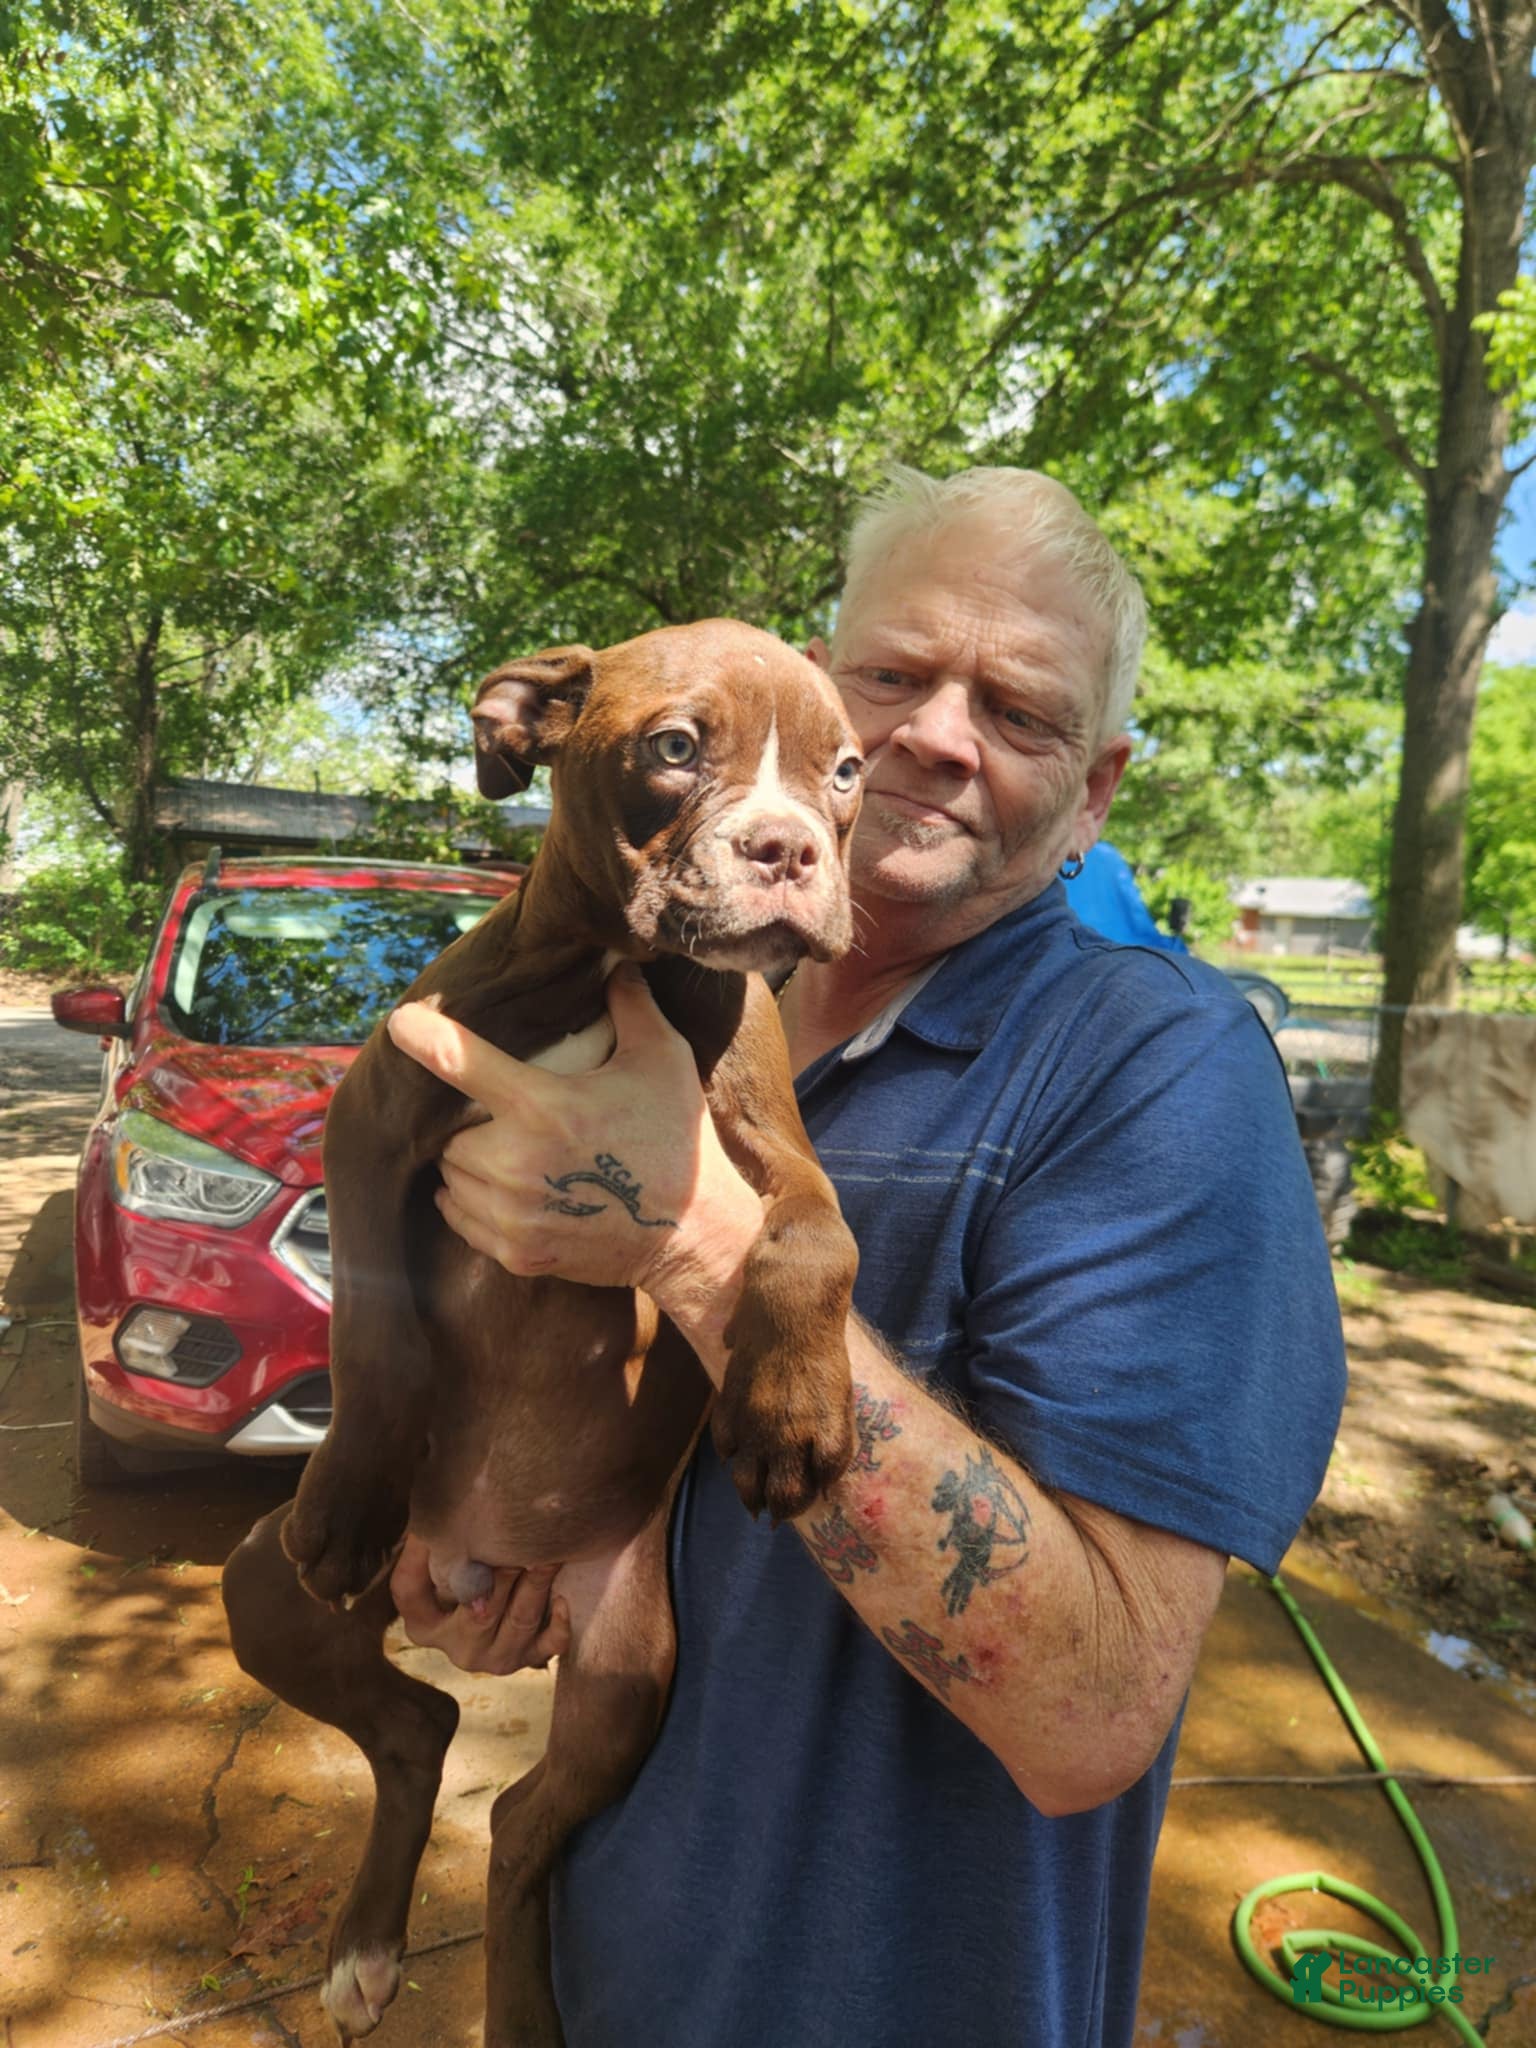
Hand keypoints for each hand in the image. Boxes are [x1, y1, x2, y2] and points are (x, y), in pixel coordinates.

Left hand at [386, 962, 761, 1374]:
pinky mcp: (516, 1253)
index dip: (424, 1036)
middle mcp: (516, 1163)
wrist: (695, 1234)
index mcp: (543, 1106)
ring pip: (449, 1178)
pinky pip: (460, 1219)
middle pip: (450, 1133)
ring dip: (466, 1163)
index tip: (400, 1022)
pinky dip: (469, 1202)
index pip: (461, 1062)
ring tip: (505, 1153)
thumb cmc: (678, 1140)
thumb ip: (631, 1006)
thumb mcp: (662, 1060)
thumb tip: (615, 962)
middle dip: (471, 1123)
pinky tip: (502, 1190)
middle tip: (505, 1118)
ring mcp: (512, 1215)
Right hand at [389, 1534, 569, 1674]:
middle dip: (499, 1576)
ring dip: (534, 1587)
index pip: (409, 1593)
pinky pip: (549, 1646)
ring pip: (518, 1621)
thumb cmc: (464, 1578)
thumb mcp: (438, 1566)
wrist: (501, 1614)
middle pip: (476, 1612)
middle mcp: (458, 1647)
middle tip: (515, 1544)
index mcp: (424, 1625)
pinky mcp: (531, 1657)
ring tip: (544, 1558)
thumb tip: (434, 1506)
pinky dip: (558, 1625)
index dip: (417, 1558)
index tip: (438, 1528)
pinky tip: (562, 1599)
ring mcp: (496, 1656)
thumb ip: (433, 1542)